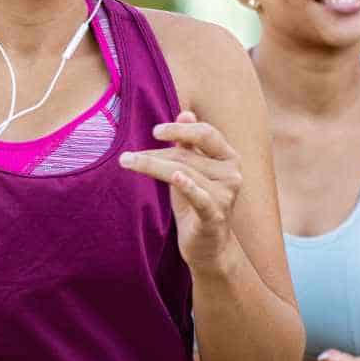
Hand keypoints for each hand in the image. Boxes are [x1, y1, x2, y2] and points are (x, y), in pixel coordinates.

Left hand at [119, 110, 243, 273]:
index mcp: (228, 157)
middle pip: (187, 156)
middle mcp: (232, 173)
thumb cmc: (196, 204)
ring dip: (152, 166)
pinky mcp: (215, 215)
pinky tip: (176, 177)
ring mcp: (226, 195)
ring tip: (127, 162)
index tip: (154, 131)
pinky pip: (200, 197)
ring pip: (183, 173)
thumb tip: (185, 113)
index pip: (206, 134)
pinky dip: (188, 186)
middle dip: (154, 154)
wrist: (209, 247)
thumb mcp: (191, 171)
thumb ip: (189, 145)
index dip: (180, 130)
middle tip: (127, 156)